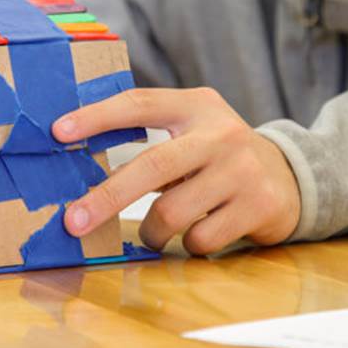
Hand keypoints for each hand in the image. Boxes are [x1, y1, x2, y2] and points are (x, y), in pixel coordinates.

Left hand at [51, 87, 300, 254]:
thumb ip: (151, 130)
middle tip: (73, 221)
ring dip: (154, 232)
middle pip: (152, 166)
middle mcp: (220, 134)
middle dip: (107, 197)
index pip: (139, 104)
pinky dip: (189, 243)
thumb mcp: (192, 126)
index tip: (58, 131)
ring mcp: (241, 170)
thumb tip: (78, 154)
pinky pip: (200, 239)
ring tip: (158, 231)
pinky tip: (201, 230)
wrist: (289, 175)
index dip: (97, 117)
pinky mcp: (257, 206)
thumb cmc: (218, 154)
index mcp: (196, 106)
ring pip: (172, 213)